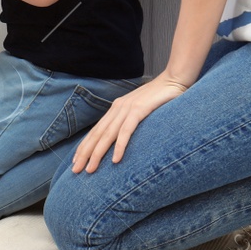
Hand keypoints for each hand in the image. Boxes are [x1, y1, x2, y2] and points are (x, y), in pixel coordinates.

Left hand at [71, 75, 187, 173]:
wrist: (175, 79)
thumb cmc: (160, 98)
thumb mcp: (141, 110)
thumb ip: (130, 121)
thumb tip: (124, 138)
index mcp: (116, 109)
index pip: (96, 131)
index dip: (84, 146)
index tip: (76, 161)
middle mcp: (117, 108)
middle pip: (97, 134)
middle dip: (85, 153)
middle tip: (75, 170)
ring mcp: (127, 108)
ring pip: (107, 135)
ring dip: (97, 153)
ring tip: (90, 169)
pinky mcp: (140, 110)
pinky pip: (127, 131)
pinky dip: (119, 145)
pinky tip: (115, 160)